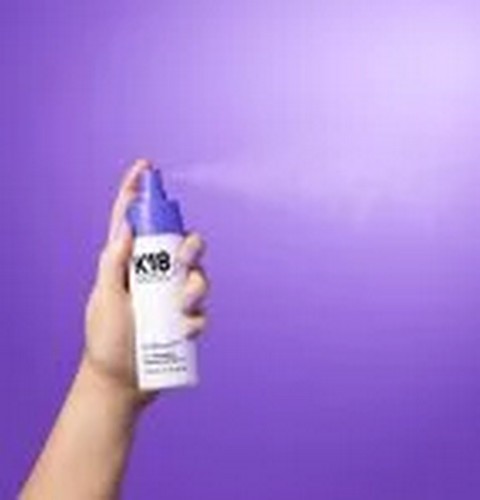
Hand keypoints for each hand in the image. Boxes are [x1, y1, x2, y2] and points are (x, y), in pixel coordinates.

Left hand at [83, 159, 207, 407]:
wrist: (124, 382)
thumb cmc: (106, 341)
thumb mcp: (102, 301)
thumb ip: (110, 265)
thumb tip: (123, 230)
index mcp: (128, 264)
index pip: (132, 221)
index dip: (138, 191)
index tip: (146, 167)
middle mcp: (154, 274)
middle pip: (181, 242)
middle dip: (190, 244)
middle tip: (185, 258)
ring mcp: (173, 296)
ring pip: (200, 273)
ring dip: (198, 286)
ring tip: (183, 307)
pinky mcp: (187, 317)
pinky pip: (203, 308)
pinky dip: (197, 317)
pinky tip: (185, 330)